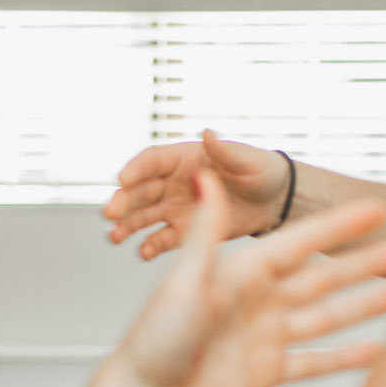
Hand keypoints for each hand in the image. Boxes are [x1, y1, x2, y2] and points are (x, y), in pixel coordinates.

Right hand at [104, 130, 290, 259]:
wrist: (275, 201)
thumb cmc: (261, 171)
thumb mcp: (247, 160)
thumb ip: (225, 151)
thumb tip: (207, 133)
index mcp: (184, 158)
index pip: (152, 161)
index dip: (135, 169)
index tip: (121, 179)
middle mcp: (173, 182)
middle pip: (141, 190)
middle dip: (124, 201)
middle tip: (110, 212)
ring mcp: (176, 207)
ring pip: (144, 216)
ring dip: (128, 225)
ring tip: (114, 236)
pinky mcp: (185, 230)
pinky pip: (162, 239)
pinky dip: (150, 246)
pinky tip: (142, 253)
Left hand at [109, 171, 385, 386]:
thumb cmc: (154, 339)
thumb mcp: (184, 281)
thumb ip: (204, 232)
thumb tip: (206, 175)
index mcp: (240, 274)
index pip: (300, 244)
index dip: (338, 227)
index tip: (376, 208)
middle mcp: (257, 301)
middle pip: (324, 278)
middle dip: (367, 262)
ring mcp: (264, 338)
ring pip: (328, 317)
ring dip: (367, 305)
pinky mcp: (265, 373)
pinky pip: (315, 361)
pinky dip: (347, 356)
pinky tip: (378, 347)